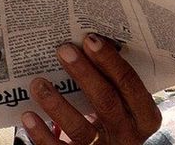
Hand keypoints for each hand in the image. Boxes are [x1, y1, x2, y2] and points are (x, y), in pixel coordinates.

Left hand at [24, 34, 160, 144]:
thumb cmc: (117, 123)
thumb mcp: (127, 108)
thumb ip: (117, 86)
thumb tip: (88, 46)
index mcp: (145, 117)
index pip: (130, 85)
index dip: (111, 61)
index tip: (90, 40)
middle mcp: (127, 136)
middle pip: (106, 101)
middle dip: (84, 73)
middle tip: (64, 50)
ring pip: (79, 128)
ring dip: (56, 103)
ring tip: (38, 82)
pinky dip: (41, 133)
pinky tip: (29, 115)